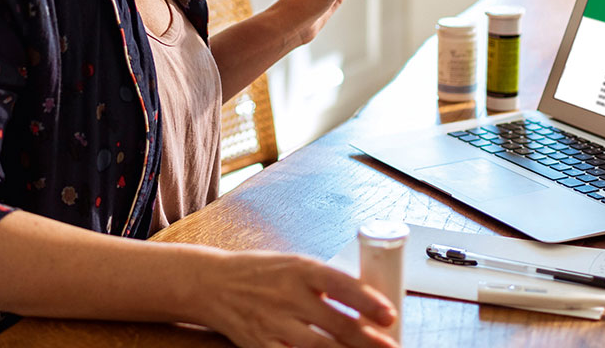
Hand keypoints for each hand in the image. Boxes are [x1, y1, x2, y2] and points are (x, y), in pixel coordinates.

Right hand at [190, 249, 398, 347]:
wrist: (213, 284)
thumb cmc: (260, 272)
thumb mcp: (294, 264)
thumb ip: (325, 282)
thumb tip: (366, 302)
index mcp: (300, 269)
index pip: (341, 284)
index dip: (368, 301)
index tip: (390, 315)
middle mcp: (288, 296)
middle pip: (336, 323)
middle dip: (369, 340)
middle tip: (391, 346)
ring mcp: (274, 323)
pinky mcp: (261, 345)